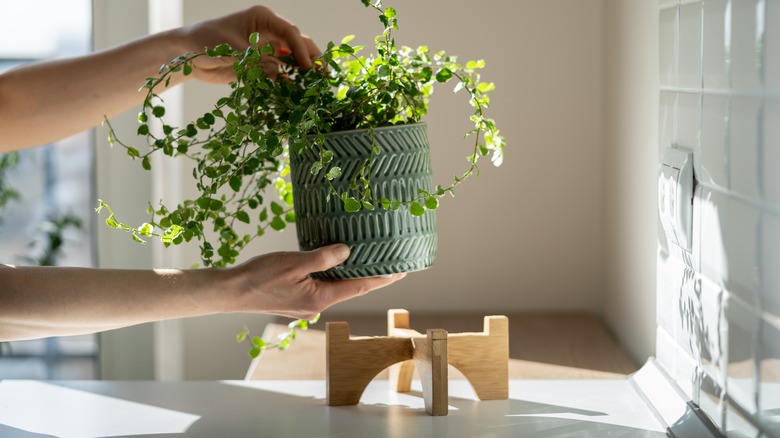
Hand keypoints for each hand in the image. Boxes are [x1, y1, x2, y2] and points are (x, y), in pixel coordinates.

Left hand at [173, 5, 320, 82]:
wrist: (186, 55)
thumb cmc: (204, 43)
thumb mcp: (230, 51)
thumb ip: (255, 62)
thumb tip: (281, 72)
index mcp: (262, 18)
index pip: (290, 32)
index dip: (301, 49)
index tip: (307, 67)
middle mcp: (269, 31)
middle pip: (298, 43)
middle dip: (312, 58)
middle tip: (324, 76)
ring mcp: (267, 48)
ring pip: (293, 58)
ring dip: (305, 71)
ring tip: (318, 86)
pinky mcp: (262, 64)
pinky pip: (281, 72)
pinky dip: (290, 81)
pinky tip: (300, 93)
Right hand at [230, 244, 405, 319]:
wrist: (232, 292)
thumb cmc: (260, 276)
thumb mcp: (295, 262)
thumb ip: (324, 257)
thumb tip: (348, 252)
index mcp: (321, 298)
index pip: (360, 286)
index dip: (382, 278)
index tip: (402, 271)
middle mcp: (317, 306)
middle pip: (351, 288)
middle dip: (371, 276)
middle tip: (391, 262)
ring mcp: (307, 305)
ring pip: (336, 287)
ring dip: (351, 275)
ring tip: (368, 260)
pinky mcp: (297, 301)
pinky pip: (322, 287)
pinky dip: (333, 276)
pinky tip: (335, 265)